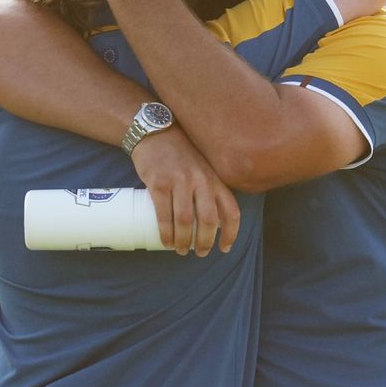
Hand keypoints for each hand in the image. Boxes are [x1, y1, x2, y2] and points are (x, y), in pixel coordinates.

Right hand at [131, 127, 240, 256]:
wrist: (155, 133)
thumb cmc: (180, 154)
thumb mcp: (203, 168)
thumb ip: (209, 188)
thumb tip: (211, 221)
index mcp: (215, 179)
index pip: (230, 211)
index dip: (230, 234)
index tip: (224, 248)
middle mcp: (201, 181)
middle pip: (209, 220)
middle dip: (205, 242)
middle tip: (199, 253)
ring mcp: (179, 181)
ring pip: (186, 221)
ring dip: (184, 241)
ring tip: (180, 250)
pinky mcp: (159, 183)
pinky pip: (164, 215)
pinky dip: (166, 233)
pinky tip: (166, 241)